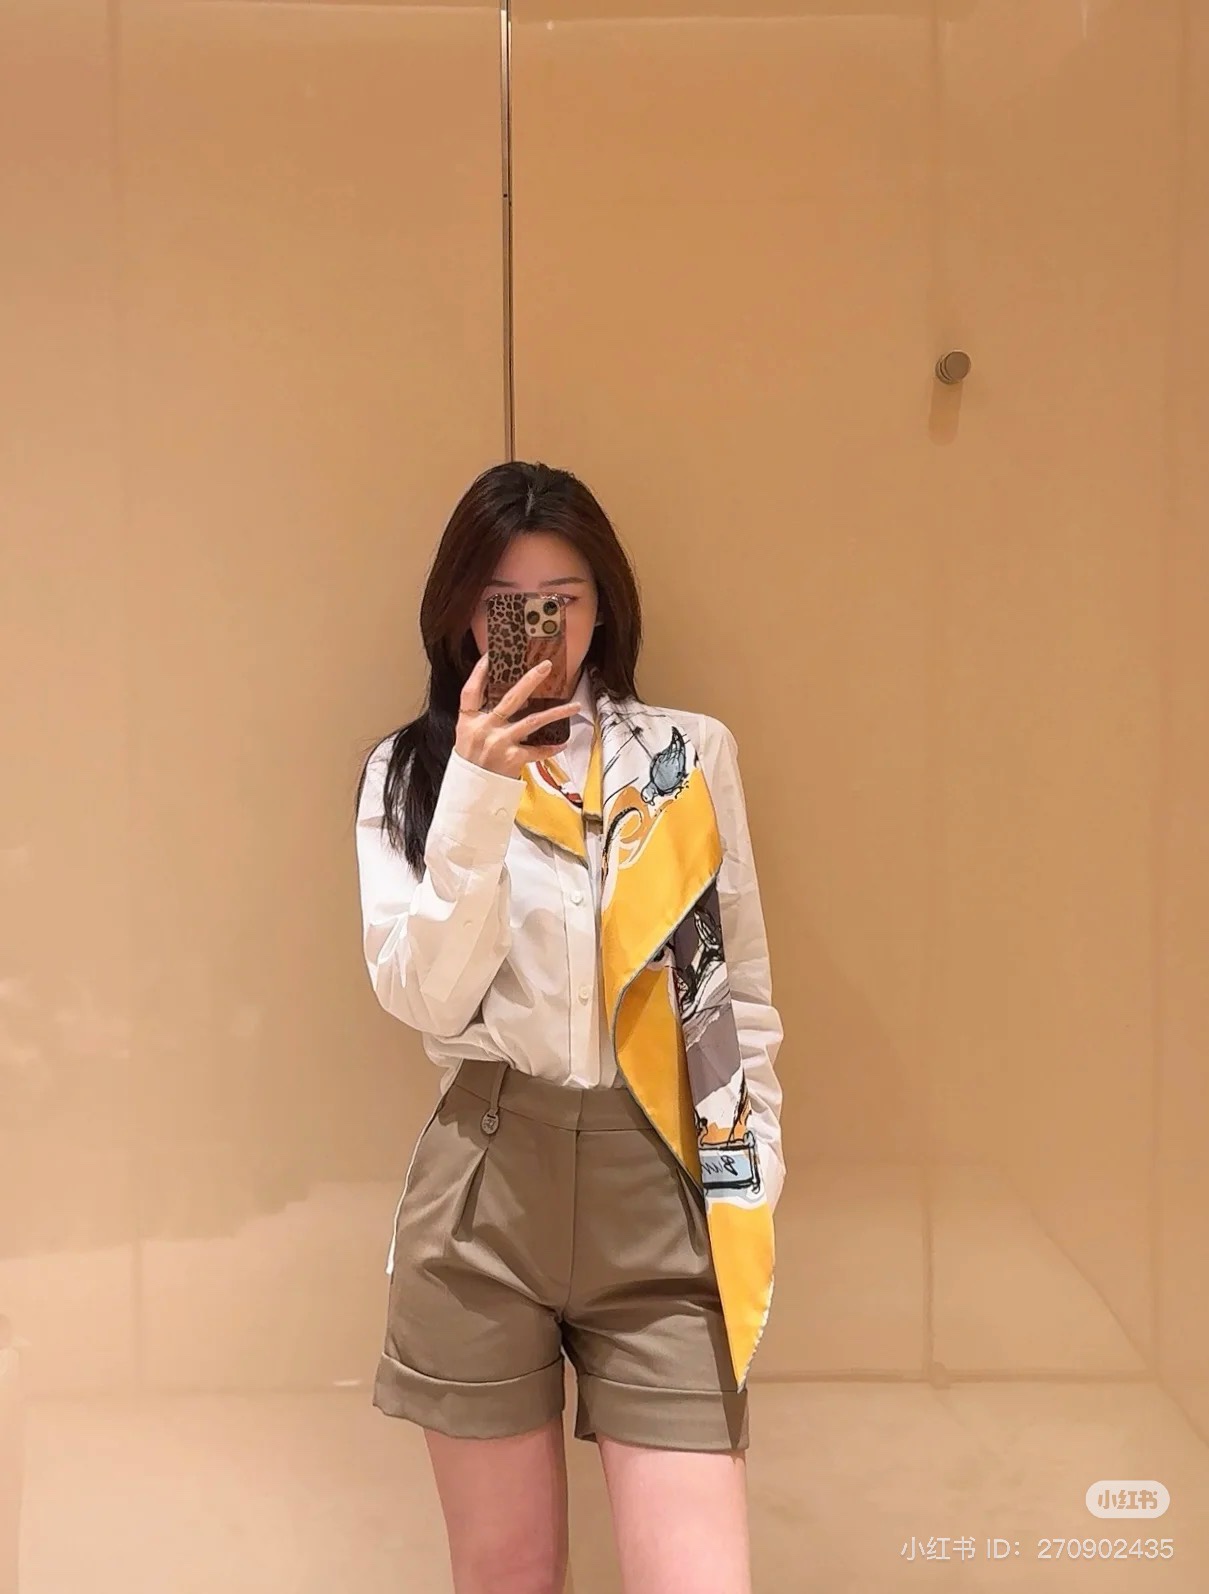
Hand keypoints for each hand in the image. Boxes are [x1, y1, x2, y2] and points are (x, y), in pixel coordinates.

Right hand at [456, 654, 570, 778]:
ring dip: (556, 713)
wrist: (472, 791)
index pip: (470, 691)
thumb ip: (481, 717)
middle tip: (547, 666)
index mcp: (469, 721)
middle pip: (510, 699)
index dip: (479, 672)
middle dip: (531, 680)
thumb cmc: (472, 761)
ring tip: (575, 705)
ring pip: (532, 722)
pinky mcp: (512, 758)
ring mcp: (500, 743)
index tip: (491, 656)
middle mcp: (484, 728)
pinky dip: (550, 748)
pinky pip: (537, 750)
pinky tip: (562, 743)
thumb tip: (504, 698)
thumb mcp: (467, 736)